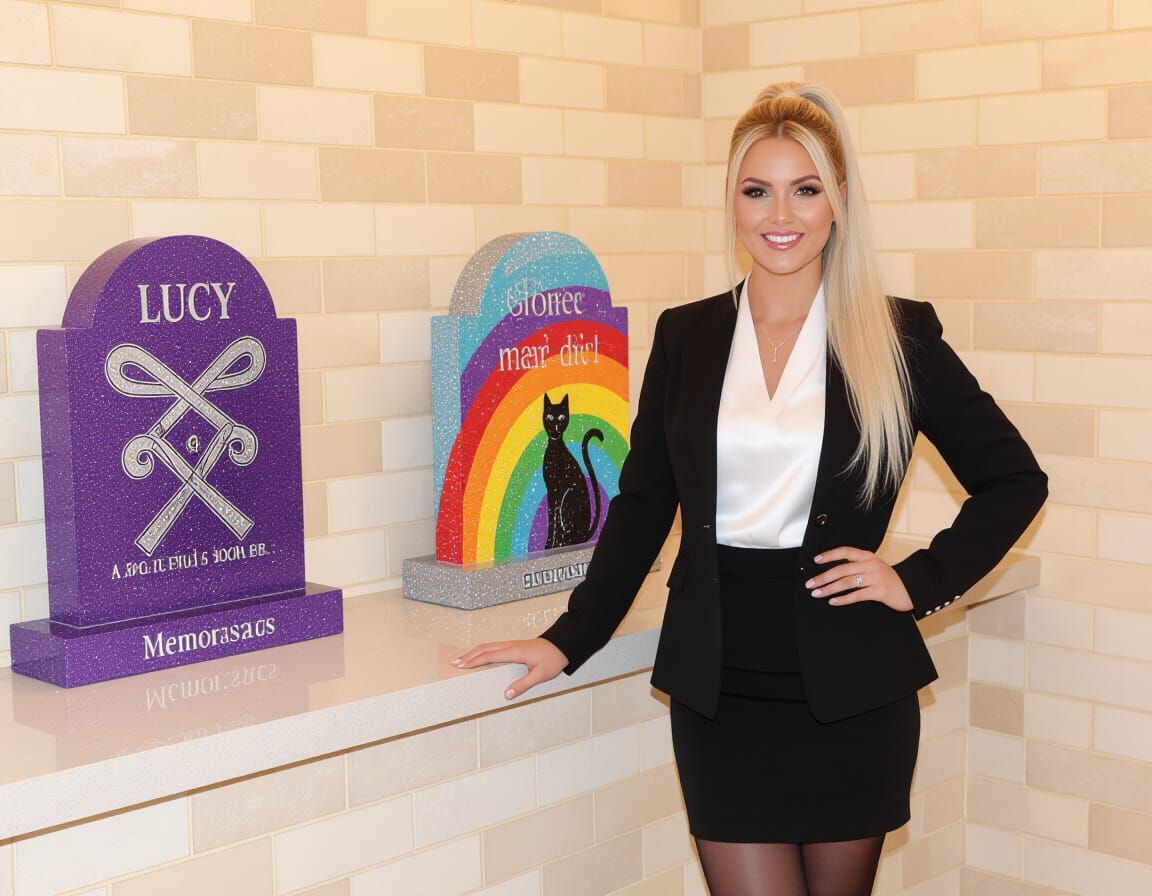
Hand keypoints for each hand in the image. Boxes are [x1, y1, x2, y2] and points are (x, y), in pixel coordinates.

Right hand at [450, 638, 569, 700]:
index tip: (461, 665)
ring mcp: (512, 644)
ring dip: (474, 652)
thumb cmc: (553, 659)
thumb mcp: (540, 675)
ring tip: (462, 659)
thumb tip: (506, 695)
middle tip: (454, 662)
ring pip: (488, 646)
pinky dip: (483, 651)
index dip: (473, 661)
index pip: (489, 656)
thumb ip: (523, 685)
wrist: (563, 645)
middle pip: (484, 648)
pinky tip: (479, 655)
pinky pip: (494, 647)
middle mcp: (510, 646)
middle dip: (468, 655)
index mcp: (514, 652)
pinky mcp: (514, 646)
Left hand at [804, 546, 912, 612]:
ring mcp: (875, 578)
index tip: (816, 560)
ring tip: (817, 593)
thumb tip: (833, 571)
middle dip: (823, 577)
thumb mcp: (874, 566)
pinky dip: (843, 599)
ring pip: (847, 582)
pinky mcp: (879, 591)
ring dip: (829, 588)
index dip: (829, 555)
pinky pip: (857, 595)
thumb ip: (857, 566)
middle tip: (810, 583)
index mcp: (868, 556)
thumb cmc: (889, 579)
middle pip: (842, 569)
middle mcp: (871, 565)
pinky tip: (833, 601)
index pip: (845, 552)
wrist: (911, 588)